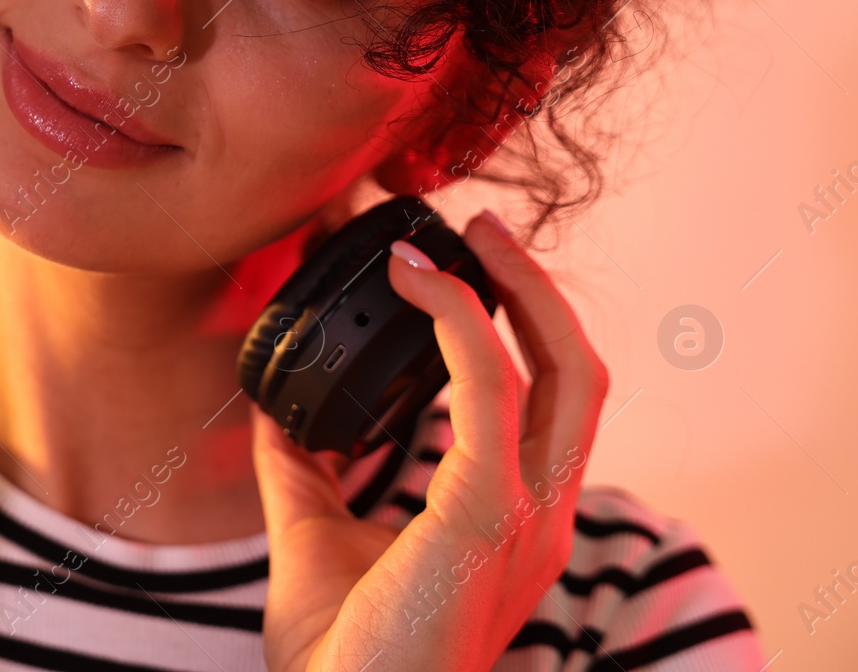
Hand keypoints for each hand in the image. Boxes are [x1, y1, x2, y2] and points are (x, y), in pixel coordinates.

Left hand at [251, 211, 609, 671]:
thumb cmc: (344, 657)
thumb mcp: (315, 539)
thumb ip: (304, 470)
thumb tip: (278, 410)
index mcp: (514, 521)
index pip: (550, 402)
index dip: (521, 326)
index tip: (463, 268)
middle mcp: (539, 516)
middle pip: (579, 373)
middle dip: (537, 290)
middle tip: (480, 228)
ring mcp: (527, 518)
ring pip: (563, 370)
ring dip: (512, 288)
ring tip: (460, 235)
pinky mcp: (489, 517)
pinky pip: (494, 393)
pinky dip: (460, 324)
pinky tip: (416, 287)